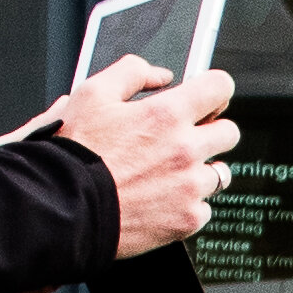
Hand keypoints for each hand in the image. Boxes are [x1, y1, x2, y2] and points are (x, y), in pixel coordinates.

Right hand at [0, 54, 236, 261]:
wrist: (63, 206)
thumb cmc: (72, 153)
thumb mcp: (92, 94)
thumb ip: (131, 72)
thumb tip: (161, 75)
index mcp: (167, 114)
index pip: (220, 87)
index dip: (213, 90)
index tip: (205, 99)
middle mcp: (186, 150)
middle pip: (229, 132)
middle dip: (210, 131)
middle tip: (183, 139)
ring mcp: (190, 187)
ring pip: (220, 173)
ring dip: (201, 170)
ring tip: (168, 174)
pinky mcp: (187, 219)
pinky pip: (205, 209)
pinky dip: (188, 205)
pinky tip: (162, 200)